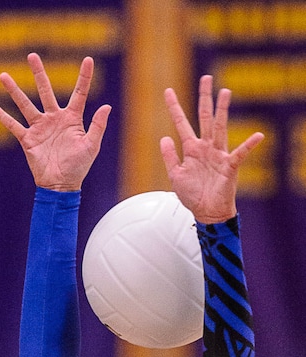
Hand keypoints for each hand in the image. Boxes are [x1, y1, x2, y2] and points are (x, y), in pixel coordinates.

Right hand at [0, 53, 110, 190]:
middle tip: (32, 56)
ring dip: (14, 90)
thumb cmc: (78, 168)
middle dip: (39, 74)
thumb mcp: (91, 146)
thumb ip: (97, 126)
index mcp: (72, 119)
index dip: (84, 76)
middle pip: (45, 91)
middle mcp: (54, 119)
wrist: (60, 186)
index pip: (79, 93)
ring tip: (3, 75)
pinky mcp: (28, 139)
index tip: (88, 59)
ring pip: (25, 104)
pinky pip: (13, 125)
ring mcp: (40, 128)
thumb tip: (107, 106)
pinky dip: (1, 116)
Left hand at [160, 75, 263, 223]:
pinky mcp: (229, 166)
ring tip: (225, 92)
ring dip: (222, 111)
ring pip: (220, 128)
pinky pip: (240, 154)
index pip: (181, 123)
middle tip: (206, 78)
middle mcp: (206, 147)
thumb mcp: (175, 176)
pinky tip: (258, 136)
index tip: (167, 91)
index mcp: (191, 149)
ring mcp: (218, 154)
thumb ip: (170, 157)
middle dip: (205, 98)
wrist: (206, 212)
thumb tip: (165, 137)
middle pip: (204, 117)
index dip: (174, 108)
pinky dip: (249, 145)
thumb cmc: (193, 196)